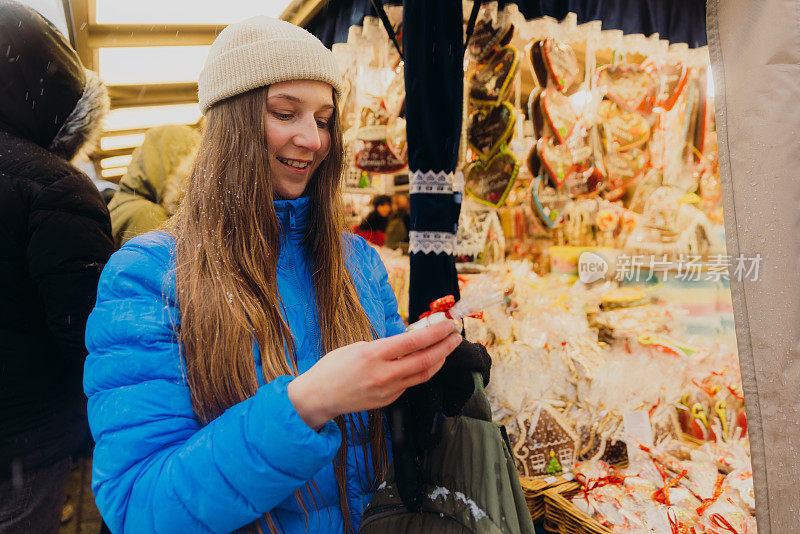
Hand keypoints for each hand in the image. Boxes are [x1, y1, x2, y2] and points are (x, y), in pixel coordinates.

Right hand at [287, 321, 461, 429]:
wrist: (319, 397)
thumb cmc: (334, 367)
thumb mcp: (357, 347)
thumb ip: (384, 345)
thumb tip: (408, 339)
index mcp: (374, 355)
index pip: (413, 342)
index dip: (435, 332)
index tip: (448, 324)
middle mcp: (384, 374)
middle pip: (425, 360)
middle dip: (445, 347)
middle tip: (456, 336)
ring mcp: (388, 390)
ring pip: (423, 375)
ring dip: (439, 360)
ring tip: (448, 348)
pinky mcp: (388, 400)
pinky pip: (411, 383)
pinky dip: (423, 371)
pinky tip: (427, 362)